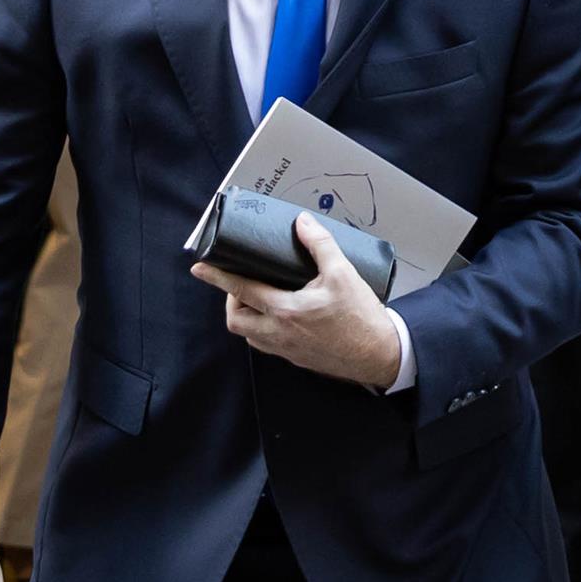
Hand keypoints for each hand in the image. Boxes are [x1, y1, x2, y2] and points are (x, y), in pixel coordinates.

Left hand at [191, 213, 401, 387]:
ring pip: (250, 335)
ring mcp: (286, 349)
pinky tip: (279, 316)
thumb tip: (302, 222)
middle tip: (242, 284)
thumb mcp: (343, 273)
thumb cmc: (362, 318)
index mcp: (286, 311)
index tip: (200, 268)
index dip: (218, 277)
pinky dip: (263, 329)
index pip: (242, 290)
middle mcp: (279, 333)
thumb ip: (320, 244)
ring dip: (247, 316)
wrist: (381, 355)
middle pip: (236, 320)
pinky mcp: (296, 359)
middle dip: (232, 301)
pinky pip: (267, 345)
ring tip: (260, 298)